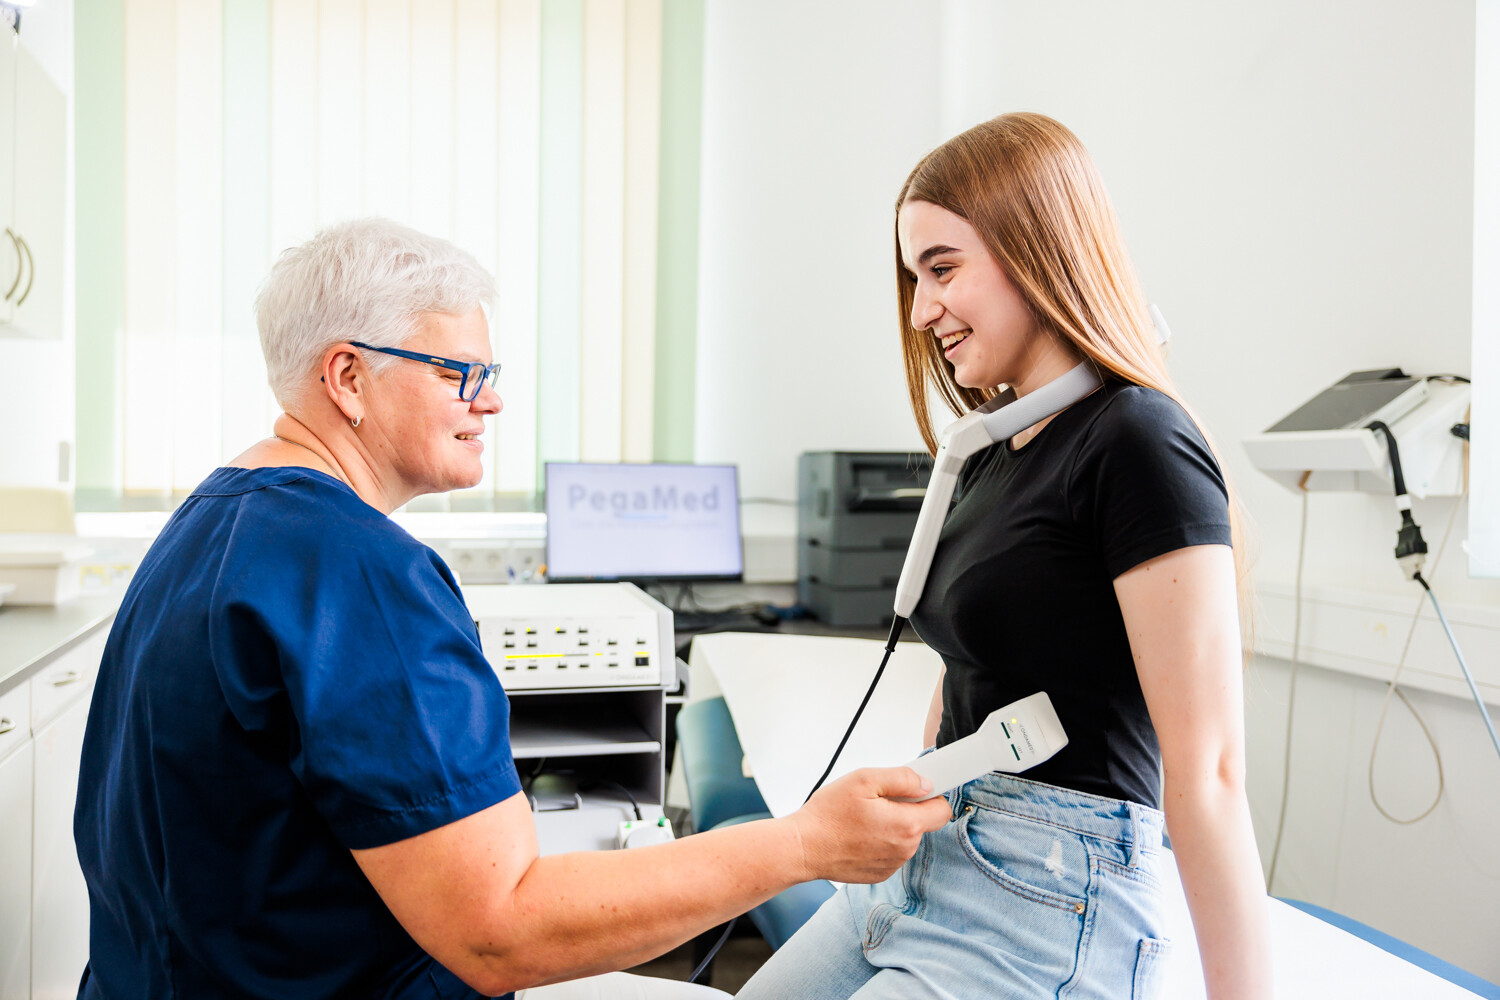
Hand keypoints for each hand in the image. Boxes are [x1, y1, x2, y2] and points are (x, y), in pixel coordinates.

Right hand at [787, 767, 952, 883]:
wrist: (803, 848)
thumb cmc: (828, 814)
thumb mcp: (864, 780)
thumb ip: (901, 778)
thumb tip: (926, 783)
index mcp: (906, 825)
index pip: (942, 810)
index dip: (932, 794)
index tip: (918, 789)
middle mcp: (904, 849)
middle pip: (922, 823)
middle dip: (906, 809)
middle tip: (878, 800)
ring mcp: (892, 864)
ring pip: (905, 837)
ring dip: (892, 825)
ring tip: (863, 818)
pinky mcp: (880, 873)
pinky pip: (891, 851)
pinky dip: (881, 841)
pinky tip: (859, 834)